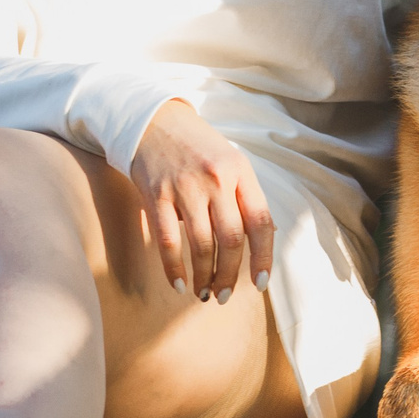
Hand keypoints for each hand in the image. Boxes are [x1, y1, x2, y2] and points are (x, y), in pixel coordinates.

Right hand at [129, 100, 273, 302]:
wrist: (154, 120)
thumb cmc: (198, 148)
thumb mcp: (231, 161)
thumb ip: (245, 196)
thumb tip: (264, 239)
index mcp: (241, 172)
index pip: (261, 222)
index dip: (263, 257)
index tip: (259, 283)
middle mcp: (217, 179)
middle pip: (232, 239)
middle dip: (230, 275)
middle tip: (224, 296)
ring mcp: (186, 187)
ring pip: (202, 244)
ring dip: (205, 276)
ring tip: (204, 293)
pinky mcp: (157, 194)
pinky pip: (168, 240)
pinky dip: (174, 268)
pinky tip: (179, 284)